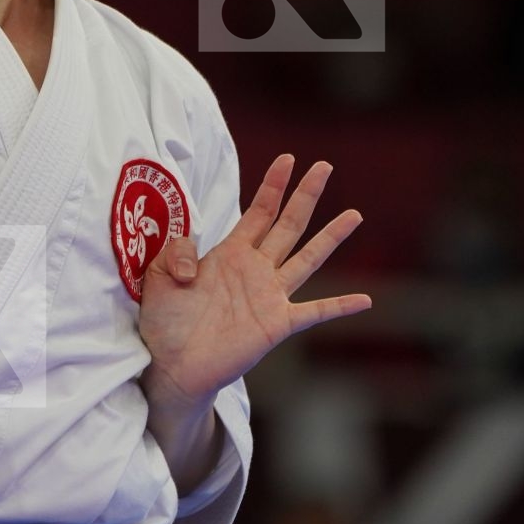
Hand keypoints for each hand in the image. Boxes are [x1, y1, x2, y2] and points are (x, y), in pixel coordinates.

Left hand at [137, 153, 370, 403]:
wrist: (169, 364)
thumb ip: (176, 253)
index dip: (273, 185)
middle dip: (306, 195)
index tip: (288, 159)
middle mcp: (256, 270)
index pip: (259, 211)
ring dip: (330, 237)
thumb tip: (198, 264)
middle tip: (324, 167)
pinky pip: (314, 312)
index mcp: (230, 253)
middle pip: (288, 224)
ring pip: (307, 259)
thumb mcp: (158, 274)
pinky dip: (339, 306)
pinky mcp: (276, 325)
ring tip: (353, 215)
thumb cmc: (164, 320)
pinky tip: (365, 300)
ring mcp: (270, 296)